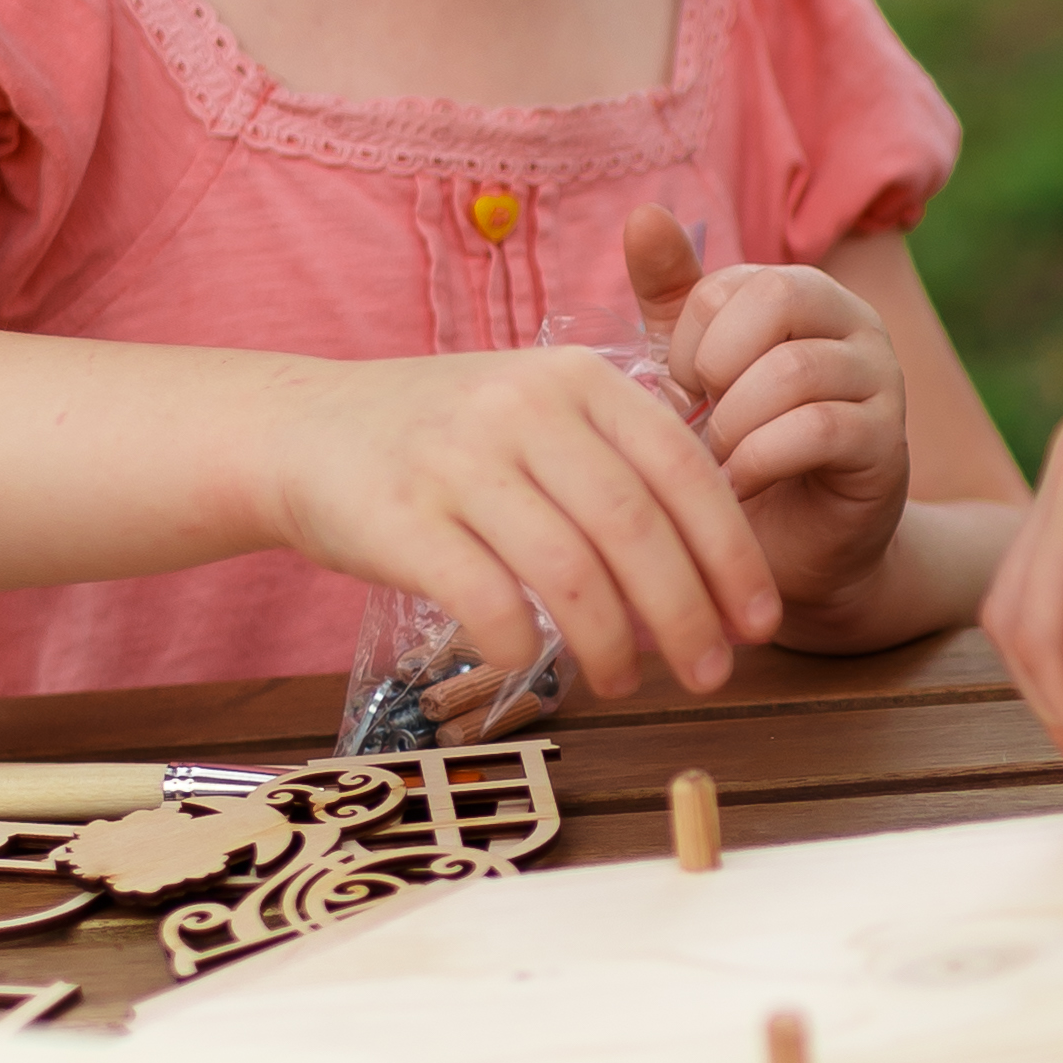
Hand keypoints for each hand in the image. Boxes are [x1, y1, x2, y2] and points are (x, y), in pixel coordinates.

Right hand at [257, 340, 779, 700]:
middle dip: (688, 615)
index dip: (734, 554)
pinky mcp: (401, 516)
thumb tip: (717, 559)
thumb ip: (619, 457)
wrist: (301, 429)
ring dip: (613, 645)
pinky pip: (486, 596)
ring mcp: (460, 460)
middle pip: (638, 527)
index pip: (686, 470)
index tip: (760, 620)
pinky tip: (533, 662)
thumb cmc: (444, 439)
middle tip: (712, 674)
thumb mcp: (538, 410)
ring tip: (626, 684)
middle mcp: (524, 408)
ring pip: (571, 571)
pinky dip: (522, 643)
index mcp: (577, 378)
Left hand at [628, 206, 912, 615]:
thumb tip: (644, 214)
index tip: (682, 393)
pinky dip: (759, 461)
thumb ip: (673, 299)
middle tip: (700, 418)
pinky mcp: (886, 442)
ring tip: (716, 460)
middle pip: (779, 297)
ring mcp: (880, 380)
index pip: (731, 283)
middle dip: (718, 365)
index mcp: (803, 294)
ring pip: (795, 369)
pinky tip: (737, 487)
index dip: (688, 341)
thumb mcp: (694, 371)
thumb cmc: (741, 450)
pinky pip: (818, 430)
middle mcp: (854, 323)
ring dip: (733, 423)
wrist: (795, 548)